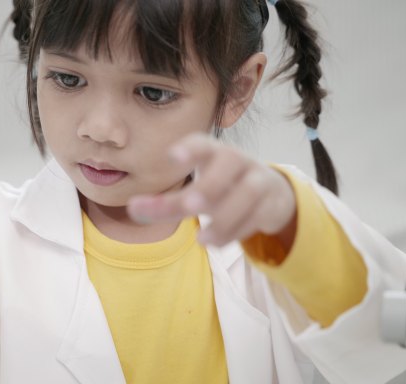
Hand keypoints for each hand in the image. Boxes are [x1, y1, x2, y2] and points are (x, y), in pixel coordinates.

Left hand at [127, 133, 296, 248]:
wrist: (269, 194)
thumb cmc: (220, 189)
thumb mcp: (193, 192)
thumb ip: (165, 203)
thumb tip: (134, 209)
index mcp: (212, 153)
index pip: (202, 143)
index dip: (189, 149)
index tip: (172, 156)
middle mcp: (236, 160)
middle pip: (227, 164)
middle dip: (208, 185)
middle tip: (189, 206)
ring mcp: (258, 178)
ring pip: (246, 192)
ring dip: (224, 217)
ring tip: (201, 239)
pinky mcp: (271, 202)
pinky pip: (256, 216)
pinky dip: (235, 231)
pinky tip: (215, 242)